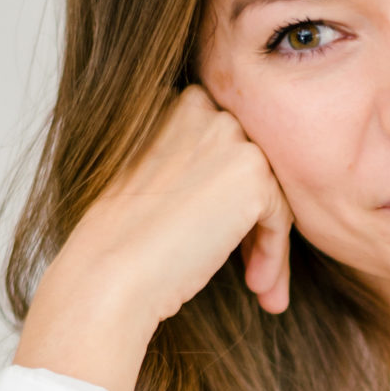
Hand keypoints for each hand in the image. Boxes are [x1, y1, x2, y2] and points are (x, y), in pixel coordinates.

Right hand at [15, 85, 291, 390]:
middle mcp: (202, 109)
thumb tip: (235, 190)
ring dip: (268, 243)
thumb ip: (193, 167)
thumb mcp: (153, 182)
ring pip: (270, 193)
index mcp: (170, 103)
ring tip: (258, 287)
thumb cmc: (120, 241)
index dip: (227, 196)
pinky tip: (256, 286)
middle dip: (253, 220)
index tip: (225, 240)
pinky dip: (274, 253)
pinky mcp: (252, 174)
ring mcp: (229, 137)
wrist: (109, 273)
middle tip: (251, 270)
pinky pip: (280, 216)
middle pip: (251, 167)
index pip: (223, 145)